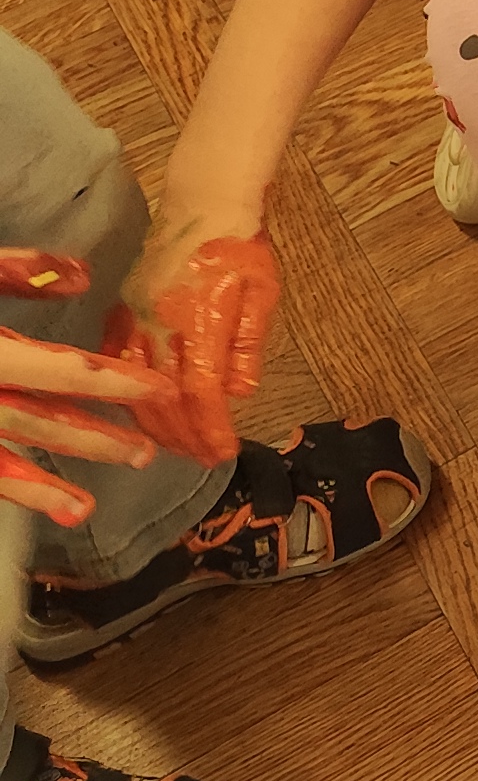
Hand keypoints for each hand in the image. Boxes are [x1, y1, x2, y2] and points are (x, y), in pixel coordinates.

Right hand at [0, 278, 162, 529]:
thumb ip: (16, 271)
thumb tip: (82, 275)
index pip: (60, 370)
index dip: (113, 382)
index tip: (160, 391)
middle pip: (36, 422)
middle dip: (91, 440)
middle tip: (143, 454)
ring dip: (43, 485)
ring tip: (85, 508)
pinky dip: (6, 486)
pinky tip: (38, 503)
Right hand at [120, 227, 278, 466]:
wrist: (204, 203)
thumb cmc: (241, 245)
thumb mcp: (263, 293)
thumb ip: (248, 345)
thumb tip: (238, 393)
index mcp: (201, 320)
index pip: (201, 392)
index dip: (210, 429)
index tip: (223, 453)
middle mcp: (161, 324)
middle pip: (165, 398)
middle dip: (184, 436)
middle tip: (203, 458)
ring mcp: (136, 317)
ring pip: (135, 385)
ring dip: (155, 422)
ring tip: (178, 445)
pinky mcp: (123, 310)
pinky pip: (116, 361)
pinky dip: (129, 392)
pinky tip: (143, 411)